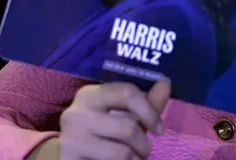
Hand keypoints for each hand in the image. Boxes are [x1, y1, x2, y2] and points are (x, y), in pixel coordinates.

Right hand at [53, 80, 169, 159]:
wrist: (72, 156)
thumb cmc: (103, 133)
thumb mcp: (125, 116)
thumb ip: (147, 103)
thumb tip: (165, 83)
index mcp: (91, 94)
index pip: (127, 93)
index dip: (150, 112)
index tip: (160, 129)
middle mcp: (76, 113)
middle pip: (128, 127)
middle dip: (143, 144)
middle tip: (143, 151)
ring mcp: (70, 139)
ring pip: (122, 153)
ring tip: (132, 159)